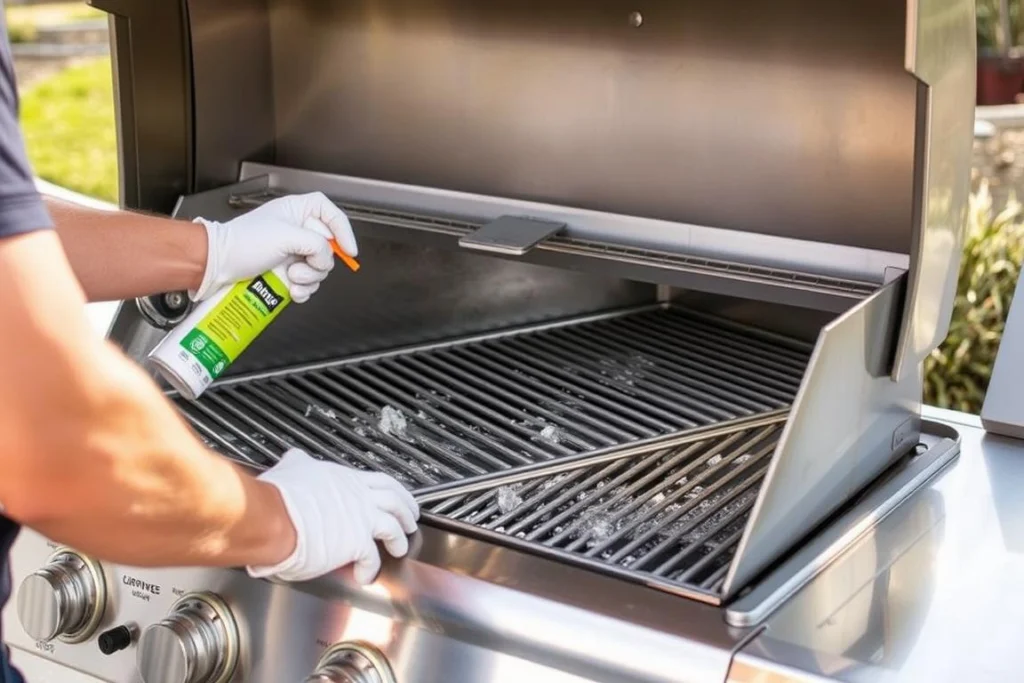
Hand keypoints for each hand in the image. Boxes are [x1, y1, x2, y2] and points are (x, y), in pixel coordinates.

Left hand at [192, 192, 357, 302]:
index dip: (344, 231)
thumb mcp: (286, 236)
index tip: (349, 250)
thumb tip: (326, 258)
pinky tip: (291, 290)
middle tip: (300, 264)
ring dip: (308, 278)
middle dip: (318, 262)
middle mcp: (297, 230)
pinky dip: (303, 290)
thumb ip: (316, 244)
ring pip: (319, 269)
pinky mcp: (285, 272)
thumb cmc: (242, 243)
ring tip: (289, 277)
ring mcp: (292, 252)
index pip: (332, 215)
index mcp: (297, 211)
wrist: (217, 265)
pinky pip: (307, 283)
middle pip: (328, 248)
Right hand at [247, 449, 419, 583]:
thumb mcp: (290, 468)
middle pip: (395, 501)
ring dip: (399, 538)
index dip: (394, 490)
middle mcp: (357, 496)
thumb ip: (298, 463)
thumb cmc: (277, 496)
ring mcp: (360, 519)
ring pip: (393, 527)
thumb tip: (293, 457)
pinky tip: (365, 575)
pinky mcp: (356, 543)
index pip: (379, 481)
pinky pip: (371, 559)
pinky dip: (371, 569)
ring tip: (400, 547)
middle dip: (407, 510)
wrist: (273, 516)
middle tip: (412, 519)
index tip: (397, 495)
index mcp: (345, 480)